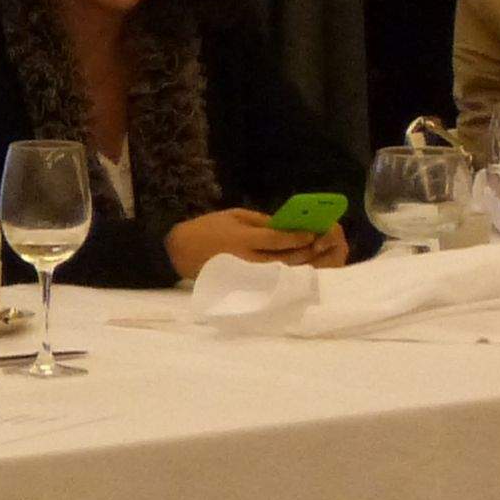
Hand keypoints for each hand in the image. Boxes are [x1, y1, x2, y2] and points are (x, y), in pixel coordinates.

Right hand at [164, 209, 336, 278]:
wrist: (179, 251)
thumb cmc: (206, 229)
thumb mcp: (234, 215)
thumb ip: (261, 221)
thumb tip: (288, 227)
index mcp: (242, 239)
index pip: (276, 239)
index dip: (297, 236)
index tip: (312, 232)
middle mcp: (245, 259)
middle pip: (282, 258)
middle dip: (303, 251)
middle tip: (319, 245)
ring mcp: (244, 275)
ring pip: (278, 272)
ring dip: (298, 265)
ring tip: (311, 257)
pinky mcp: (242, 284)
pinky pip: (269, 280)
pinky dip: (284, 274)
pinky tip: (294, 268)